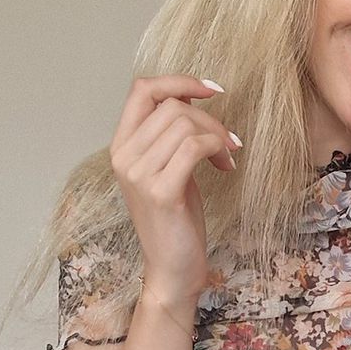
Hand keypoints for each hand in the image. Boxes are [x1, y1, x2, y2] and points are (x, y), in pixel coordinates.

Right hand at [108, 75, 242, 304]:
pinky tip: (226, 167)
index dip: (179, 81)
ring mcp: (138, 175)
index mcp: (121, 146)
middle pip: (172, 106)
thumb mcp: (169, 167)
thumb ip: (169, 134)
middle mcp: (123, 157)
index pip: (141, 89)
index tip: (211, 90)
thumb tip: (190, 96)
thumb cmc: (176, 219)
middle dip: (210, 118)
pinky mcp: (160, 192)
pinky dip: (217, 149)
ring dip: (217, 136)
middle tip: (229, 143)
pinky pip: (194, 147)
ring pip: (185, 124)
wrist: (172, 268)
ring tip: (228, 158)